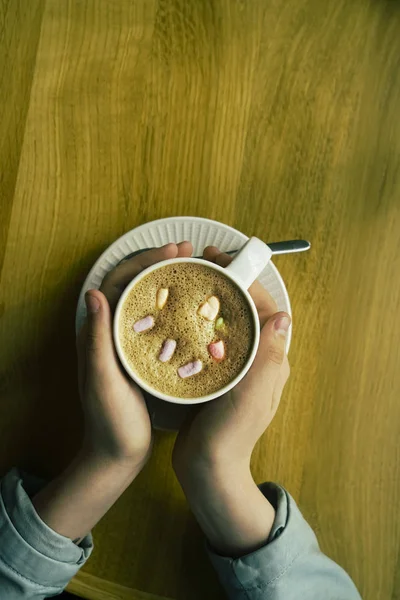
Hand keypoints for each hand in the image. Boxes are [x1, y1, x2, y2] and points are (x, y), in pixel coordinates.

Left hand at [77, 242, 192, 471]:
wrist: (116, 453)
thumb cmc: (109, 420)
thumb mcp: (102, 379)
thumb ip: (96, 339)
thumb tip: (92, 293)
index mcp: (99, 333)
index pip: (119, 282)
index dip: (144, 262)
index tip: (172, 251)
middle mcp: (112, 332)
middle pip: (135, 285)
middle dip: (159, 263)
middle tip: (188, 251)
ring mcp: (128, 343)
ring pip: (148, 300)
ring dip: (168, 281)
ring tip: (194, 270)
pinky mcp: (142, 355)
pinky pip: (158, 321)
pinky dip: (175, 306)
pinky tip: (194, 307)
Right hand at [172, 247, 289, 555]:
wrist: (208, 470)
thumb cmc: (230, 435)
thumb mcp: (251, 396)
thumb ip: (268, 357)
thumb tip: (284, 316)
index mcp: (270, 360)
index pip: (263, 307)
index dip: (243, 279)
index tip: (219, 259)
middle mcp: (257, 359)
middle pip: (245, 309)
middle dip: (225, 283)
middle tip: (199, 265)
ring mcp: (236, 367)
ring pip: (227, 321)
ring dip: (210, 299)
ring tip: (187, 282)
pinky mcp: (217, 375)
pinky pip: (211, 339)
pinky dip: (199, 321)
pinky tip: (178, 316)